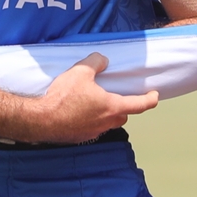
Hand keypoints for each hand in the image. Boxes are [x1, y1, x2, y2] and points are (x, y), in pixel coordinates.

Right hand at [0, 53, 157, 143]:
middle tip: (116, 95)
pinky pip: (92, 127)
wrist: (42, 119)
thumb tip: (103, 60)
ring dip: (106, 114)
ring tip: (94, 102)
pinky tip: (77, 111)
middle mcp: (106, 122)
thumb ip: (95, 62)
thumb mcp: (80, 71)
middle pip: (123, 115)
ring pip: (107, 123)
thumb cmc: (63, 96)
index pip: (140, 105)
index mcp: (112, 107)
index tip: (155, 95)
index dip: (150, 99)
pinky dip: (90, 119)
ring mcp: (93, 132)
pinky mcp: (80, 136)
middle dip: (124, 106)